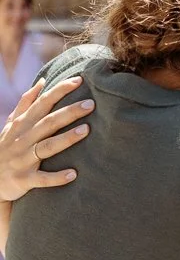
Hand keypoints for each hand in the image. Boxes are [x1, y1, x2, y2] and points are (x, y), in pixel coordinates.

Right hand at [0, 76, 93, 202]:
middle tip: (91, 104)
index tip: (79, 80)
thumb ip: (26, 103)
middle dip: (69, 112)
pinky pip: (42, 178)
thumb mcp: (12, 124)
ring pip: (47, 147)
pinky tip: (73, 174)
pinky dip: (57, 177)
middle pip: (48, 122)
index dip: (59, 91)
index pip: (42, 103)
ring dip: (66, 139)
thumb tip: (42, 82)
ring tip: (86, 130)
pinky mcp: (25, 179)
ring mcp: (23, 160)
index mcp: (22, 124)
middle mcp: (23, 139)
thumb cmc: (7, 148)